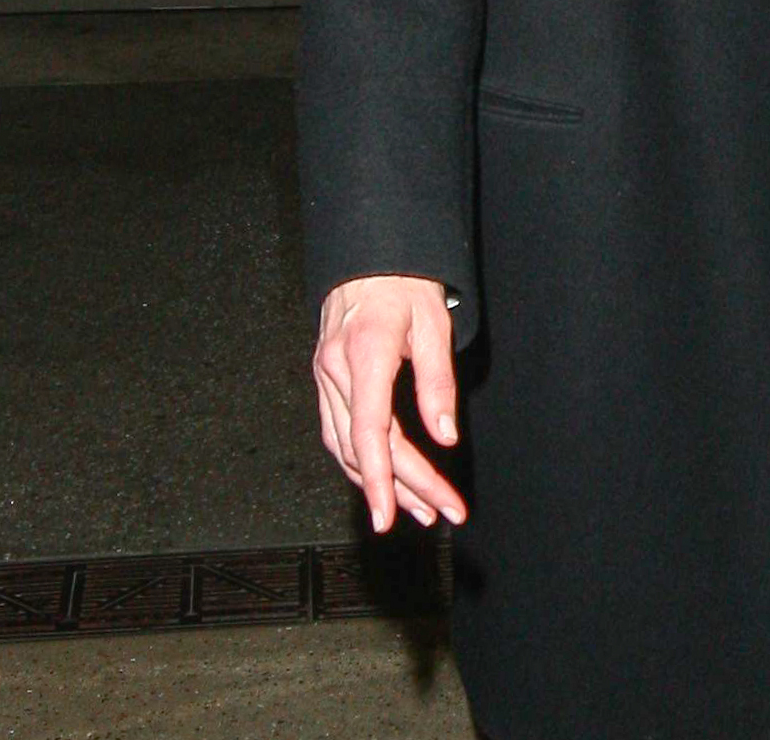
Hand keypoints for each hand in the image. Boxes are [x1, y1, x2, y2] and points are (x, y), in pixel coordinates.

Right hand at [313, 275, 465, 532]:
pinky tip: (386, 479)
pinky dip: (361, 460)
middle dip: (402, 487)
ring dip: (380, 481)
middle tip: (438, 512)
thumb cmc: (406, 282)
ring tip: (419, 508)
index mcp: (365, 353)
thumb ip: (437, 382)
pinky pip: (338, 429)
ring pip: (345, 445)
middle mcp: (336, 368)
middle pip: (364, 445)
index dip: (380, 480)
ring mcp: (325, 374)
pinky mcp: (325, 377)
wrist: (369, 253)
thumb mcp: (434, 324)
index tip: (389, 517)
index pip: (369, 431)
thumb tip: (444, 436)